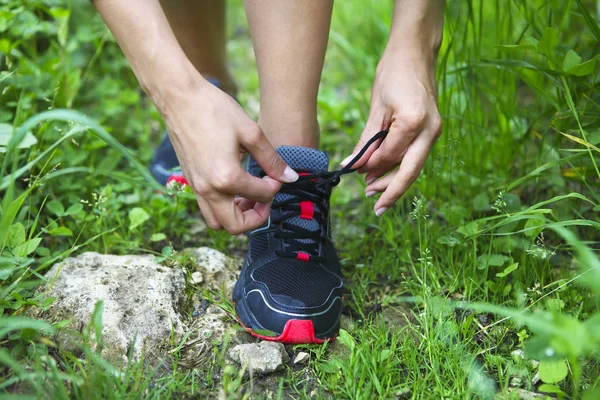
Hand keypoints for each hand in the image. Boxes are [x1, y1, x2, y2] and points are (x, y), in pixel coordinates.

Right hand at [158, 77, 297, 233]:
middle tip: (266, 199)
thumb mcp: (251, 132)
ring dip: (237, 217)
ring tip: (250, 197)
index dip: (275, 186)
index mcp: (226, 177)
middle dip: (256, 217)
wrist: (179, 98)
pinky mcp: (191, 182)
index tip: (278, 173)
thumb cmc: (215, 110)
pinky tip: (235, 187)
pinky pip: (207, 208)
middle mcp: (209, 189)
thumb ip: (271, 160)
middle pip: (235, 226)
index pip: (260, 195)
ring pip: (217, 222)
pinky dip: (223, 207)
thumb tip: (290, 178)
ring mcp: (197, 188)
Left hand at [342, 53, 441, 216]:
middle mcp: (430, 130)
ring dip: (394, 179)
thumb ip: (366, 140)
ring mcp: (435, 131)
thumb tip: (352, 165)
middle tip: (374, 206)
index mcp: (414, 122)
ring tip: (373, 190)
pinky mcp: (432, 130)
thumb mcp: (376, 108)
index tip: (354, 173)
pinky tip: (384, 173)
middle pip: (410, 171)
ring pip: (414, 166)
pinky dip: (400, 165)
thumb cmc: (393, 74)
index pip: (389, 156)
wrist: (415, 52)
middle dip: (392, 191)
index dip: (371, 167)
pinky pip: (415, 154)